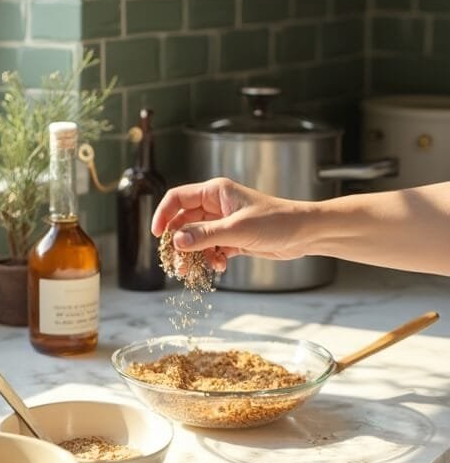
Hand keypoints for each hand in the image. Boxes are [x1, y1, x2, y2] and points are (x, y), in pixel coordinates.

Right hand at [151, 177, 303, 272]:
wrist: (304, 233)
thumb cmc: (277, 221)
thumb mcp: (237, 229)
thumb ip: (205, 235)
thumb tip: (177, 241)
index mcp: (215, 192)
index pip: (178, 198)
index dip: (163, 215)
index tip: (157, 235)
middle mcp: (217, 205)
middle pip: (184, 221)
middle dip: (179, 242)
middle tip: (176, 262)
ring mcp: (224, 223)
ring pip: (197, 238)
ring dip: (194, 254)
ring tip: (194, 271)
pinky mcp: (233, 238)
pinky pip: (211, 249)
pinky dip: (211, 258)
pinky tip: (219, 266)